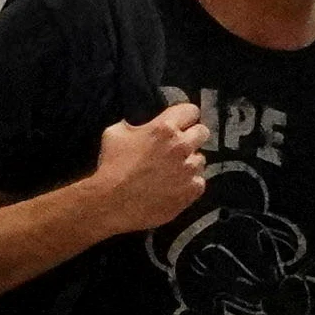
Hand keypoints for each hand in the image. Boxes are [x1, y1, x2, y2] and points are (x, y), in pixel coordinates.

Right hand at [89, 103, 208, 236]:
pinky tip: (174, 187)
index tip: (180, 123)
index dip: (185, 117)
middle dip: (192, 136)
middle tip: (179, 146)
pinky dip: (190, 183)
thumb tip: (138, 126)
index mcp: (164, 128)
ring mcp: (189, 169)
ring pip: (201, 159)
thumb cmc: (112, 168)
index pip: (191, 111)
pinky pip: (200, 181)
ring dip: (190, 162)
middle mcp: (181, 146)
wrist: (113, 204)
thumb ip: (134, 126)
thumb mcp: (115, 134)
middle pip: (202, 132)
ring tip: (174, 171)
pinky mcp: (192, 190)